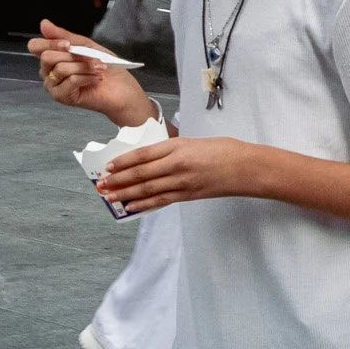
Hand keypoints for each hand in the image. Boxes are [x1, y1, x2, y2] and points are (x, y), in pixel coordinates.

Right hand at [27, 20, 152, 125]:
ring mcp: (53, 85)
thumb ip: (65, 36)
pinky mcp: (62, 97)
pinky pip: (70, 81)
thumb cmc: (107, 67)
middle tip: (92, 59)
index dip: (51, 43)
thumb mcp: (87, 46)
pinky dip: (87, 77)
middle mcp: (48, 72)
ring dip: (84, 67)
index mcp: (52, 57)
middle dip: (74, 56)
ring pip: (60, 69)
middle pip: (46, 57)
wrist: (123, 89)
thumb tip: (43, 23)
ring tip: (99, 69)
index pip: (35, 46)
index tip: (69, 45)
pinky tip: (97, 79)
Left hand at [100, 136, 266, 212]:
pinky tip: (132, 206)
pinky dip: (145, 204)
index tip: (108, 167)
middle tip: (101, 185)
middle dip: (118, 180)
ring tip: (110, 197)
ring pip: (148, 189)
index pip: (143, 154)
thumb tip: (152, 157)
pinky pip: (162, 200)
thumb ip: (174, 149)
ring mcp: (183, 181)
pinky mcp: (189, 194)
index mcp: (178, 147)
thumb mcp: (196, 142)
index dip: (123, 162)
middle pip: (141, 173)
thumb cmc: (226, 151)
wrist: (248, 168)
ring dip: (126, 194)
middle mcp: (177, 164)